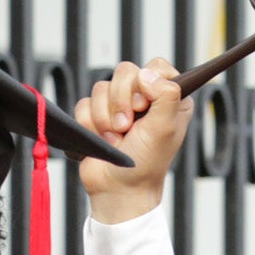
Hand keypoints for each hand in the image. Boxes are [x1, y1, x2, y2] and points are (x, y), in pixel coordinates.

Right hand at [74, 57, 190, 223]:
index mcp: (170, 99)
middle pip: (126, 71)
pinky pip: (84, 102)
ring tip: (117, 138)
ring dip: (106, 117)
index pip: (158, 67)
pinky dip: (91, 123)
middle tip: (128, 126)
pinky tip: (103, 140)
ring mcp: (119, 105)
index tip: (143, 105)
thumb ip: (166, 96)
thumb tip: (149, 73)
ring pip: (101, 87)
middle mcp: (146, 99)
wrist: (119, 187)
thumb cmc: (147, 162)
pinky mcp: (96, 114)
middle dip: (121, 101)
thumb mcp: (165, 128)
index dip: (146, 81)